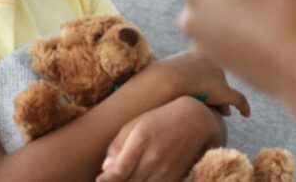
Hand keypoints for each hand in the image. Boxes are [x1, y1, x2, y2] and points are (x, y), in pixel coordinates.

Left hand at [96, 97, 224, 181]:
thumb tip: (105, 169)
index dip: (106, 180)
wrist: (195, 120)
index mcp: (141, 141)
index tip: (99, 180)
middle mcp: (154, 158)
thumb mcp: (136, 124)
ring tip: (126, 178)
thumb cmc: (160, 119)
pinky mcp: (174, 179)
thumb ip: (117, 145)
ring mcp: (166, 171)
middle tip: (109, 179)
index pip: (119, 171)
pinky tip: (140, 179)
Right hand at [150, 51, 250, 117]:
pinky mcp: (223, 91)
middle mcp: (210, 62)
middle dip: (218, 91)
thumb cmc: (157, 79)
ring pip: (226, 91)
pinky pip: (238, 100)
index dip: (208, 81)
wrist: (165, 80)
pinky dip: (244, 107)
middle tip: (222, 106)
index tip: (206, 90)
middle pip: (218, 79)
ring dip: (225, 101)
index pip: (206, 69)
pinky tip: (246, 114)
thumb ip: (166, 77)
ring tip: (226, 112)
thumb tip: (166, 79)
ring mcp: (218, 76)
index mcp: (196, 55)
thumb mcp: (159, 74)